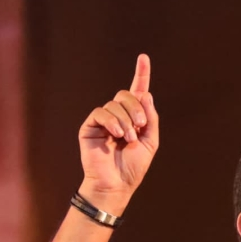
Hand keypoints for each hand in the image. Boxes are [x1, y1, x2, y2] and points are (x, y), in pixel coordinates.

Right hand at [77, 54, 158, 211]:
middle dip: (136, 108)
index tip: (143, 57)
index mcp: (134, 118)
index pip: (137, 92)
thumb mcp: (150, 141)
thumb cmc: (132, 167)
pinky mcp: (90, 126)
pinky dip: (111, 121)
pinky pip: (101, 112)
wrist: (116, 184)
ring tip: (128, 139)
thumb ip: (150, 118)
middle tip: (140, 126)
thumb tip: (146, 94)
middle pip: (126, 95)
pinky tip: (117, 134)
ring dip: (125, 120)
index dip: (141, 74)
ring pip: (114, 104)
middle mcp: (118, 116)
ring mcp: (103, 120)